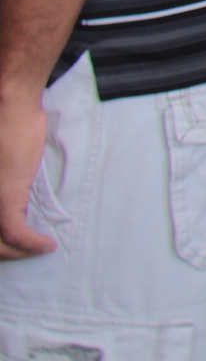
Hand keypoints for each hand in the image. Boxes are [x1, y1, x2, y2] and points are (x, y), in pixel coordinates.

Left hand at [0, 95, 56, 259]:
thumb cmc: (4, 125)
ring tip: (37, 248)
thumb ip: (3, 179)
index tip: (12, 242)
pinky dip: (31, 244)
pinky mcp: (5, 198)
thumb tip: (12, 186)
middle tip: (24, 250)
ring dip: (18, 252)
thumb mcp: (0, 160)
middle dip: (6, 251)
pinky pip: (15, 233)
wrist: (9, 108)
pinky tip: (46, 245)